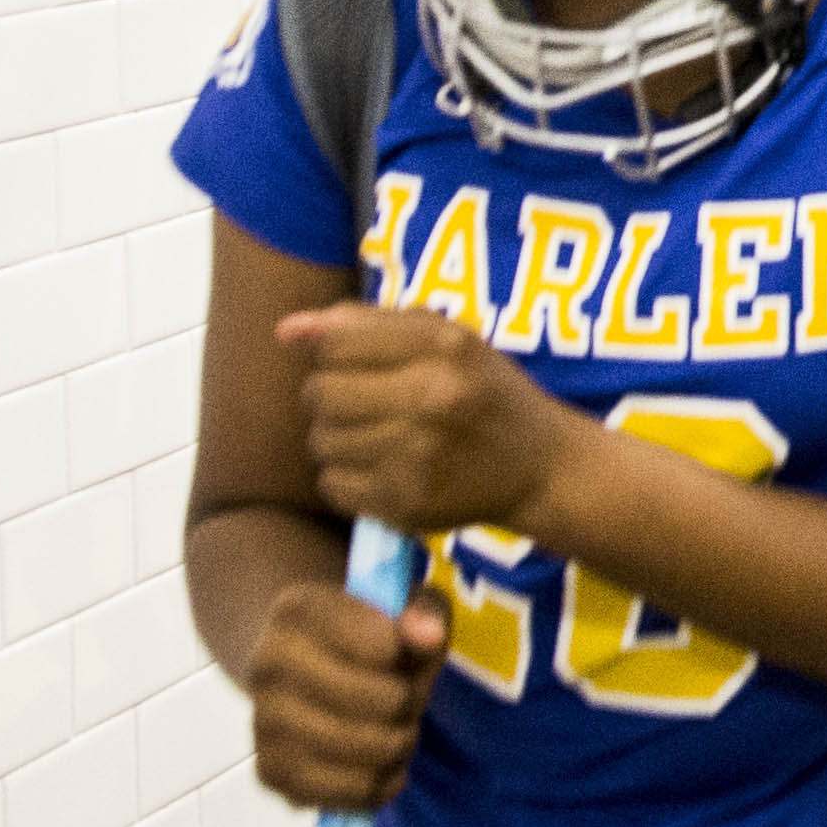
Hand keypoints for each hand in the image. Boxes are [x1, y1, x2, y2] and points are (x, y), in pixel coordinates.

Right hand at [240, 570, 446, 812]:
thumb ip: (423, 612)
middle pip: (386, 702)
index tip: (398, 651)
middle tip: (405, 697)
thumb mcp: (400, 605)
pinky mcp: (270, 772)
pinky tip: (378, 763)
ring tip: (393, 727)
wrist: (299, 669)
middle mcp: (267, 664)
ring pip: (373, 752)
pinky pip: (351, 796)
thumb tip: (428, 638)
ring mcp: (262, 722)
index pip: (383, 645)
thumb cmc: (363, 634)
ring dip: (402, 744)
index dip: (410, 655)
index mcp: (297, 609)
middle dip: (412, 703)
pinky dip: (381, 785)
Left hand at [283, 304, 574, 536]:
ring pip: (321, 441)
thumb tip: (286, 330)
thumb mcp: (444, 339)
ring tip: (377, 437)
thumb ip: (365, 324)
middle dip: (329, 397)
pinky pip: (332, 486)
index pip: (333, 343)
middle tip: (365, 404)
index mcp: (444, 346)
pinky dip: (347, 479)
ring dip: (337, 439)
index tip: (359, 366)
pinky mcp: (407, 503)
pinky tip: (382, 469)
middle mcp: (433, 397)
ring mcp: (419, 454)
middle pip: (319, 393)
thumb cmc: (483, 392)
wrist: (540, 468)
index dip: (333, 355)